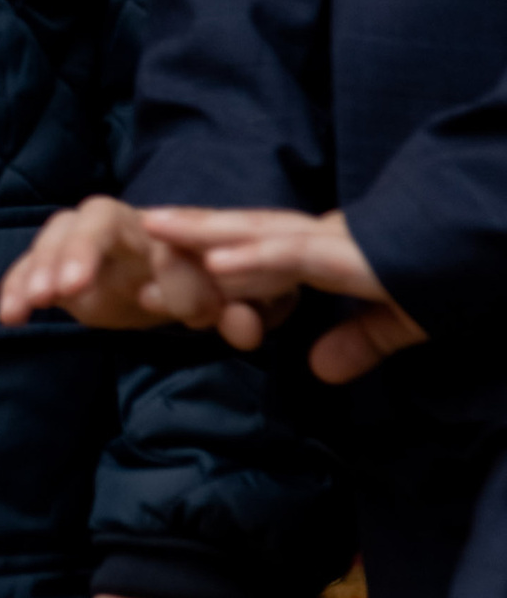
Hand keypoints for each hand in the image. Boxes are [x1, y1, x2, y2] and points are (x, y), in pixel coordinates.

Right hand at [0, 196, 229, 334]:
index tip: (158, 306)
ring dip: (42, 267)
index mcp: (173, 231)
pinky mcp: (55, 266)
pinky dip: (16, 285)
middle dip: (82, 249)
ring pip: (57, 235)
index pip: (173, 243)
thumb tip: (242, 328)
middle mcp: (125, 226)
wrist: (169, 281)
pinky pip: (29, 266)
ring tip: (36, 302)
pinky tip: (10, 316)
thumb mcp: (236, 300)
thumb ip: (246, 312)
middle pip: (97, 217)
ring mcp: (83, 242)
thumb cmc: (207, 284)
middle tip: (71, 287)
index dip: (166, 274)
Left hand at [135, 206, 428, 381]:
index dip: (204, 259)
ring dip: (206, 234)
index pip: (254, 253)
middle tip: (128, 231)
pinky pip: (300, 252)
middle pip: (243, 230)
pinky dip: (259, 255)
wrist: (498, 238)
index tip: (153, 273)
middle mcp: (325, 239)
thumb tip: (319, 369)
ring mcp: (340, 242)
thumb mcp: (401, 321)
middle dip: (186, 232)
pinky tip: (220, 259)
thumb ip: (359, 341)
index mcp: (327, 253)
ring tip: (154, 228)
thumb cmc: (453, 276)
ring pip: (261, 233)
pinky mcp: (358, 254)